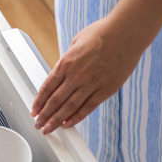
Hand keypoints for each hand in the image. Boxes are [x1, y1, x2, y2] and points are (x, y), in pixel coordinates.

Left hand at [30, 16, 144, 133]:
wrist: (127, 32)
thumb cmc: (102, 32)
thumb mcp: (76, 42)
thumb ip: (68, 59)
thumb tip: (61, 69)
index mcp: (66, 63)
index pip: (47, 87)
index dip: (39, 101)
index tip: (34, 110)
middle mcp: (76, 75)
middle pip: (55, 101)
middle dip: (44, 115)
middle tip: (38, 124)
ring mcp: (91, 83)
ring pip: (69, 107)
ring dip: (56, 120)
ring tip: (48, 129)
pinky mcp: (107, 89)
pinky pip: (89, 107)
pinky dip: (77, 117)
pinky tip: (68, 124)